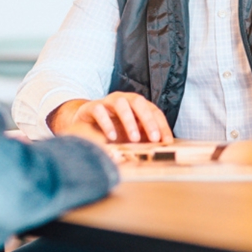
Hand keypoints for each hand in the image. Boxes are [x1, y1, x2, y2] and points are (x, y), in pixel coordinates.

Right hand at [47, 92, 172, 142]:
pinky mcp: (92, 107)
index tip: (167, 141)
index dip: (162, 125)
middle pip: (138, 102)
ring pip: (120, 104)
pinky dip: (107, 123)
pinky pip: (99, 110)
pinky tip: (112, 137)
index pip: (153, 110)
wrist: (84, 123)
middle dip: (148, 120)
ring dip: (129, 121)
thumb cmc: (113, 128)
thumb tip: (162, 151)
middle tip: (154, 138)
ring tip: (134, 139)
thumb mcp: (130, 134)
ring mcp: (107, 102)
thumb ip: (143, 138)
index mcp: (136, 105)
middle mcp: (123, 99)